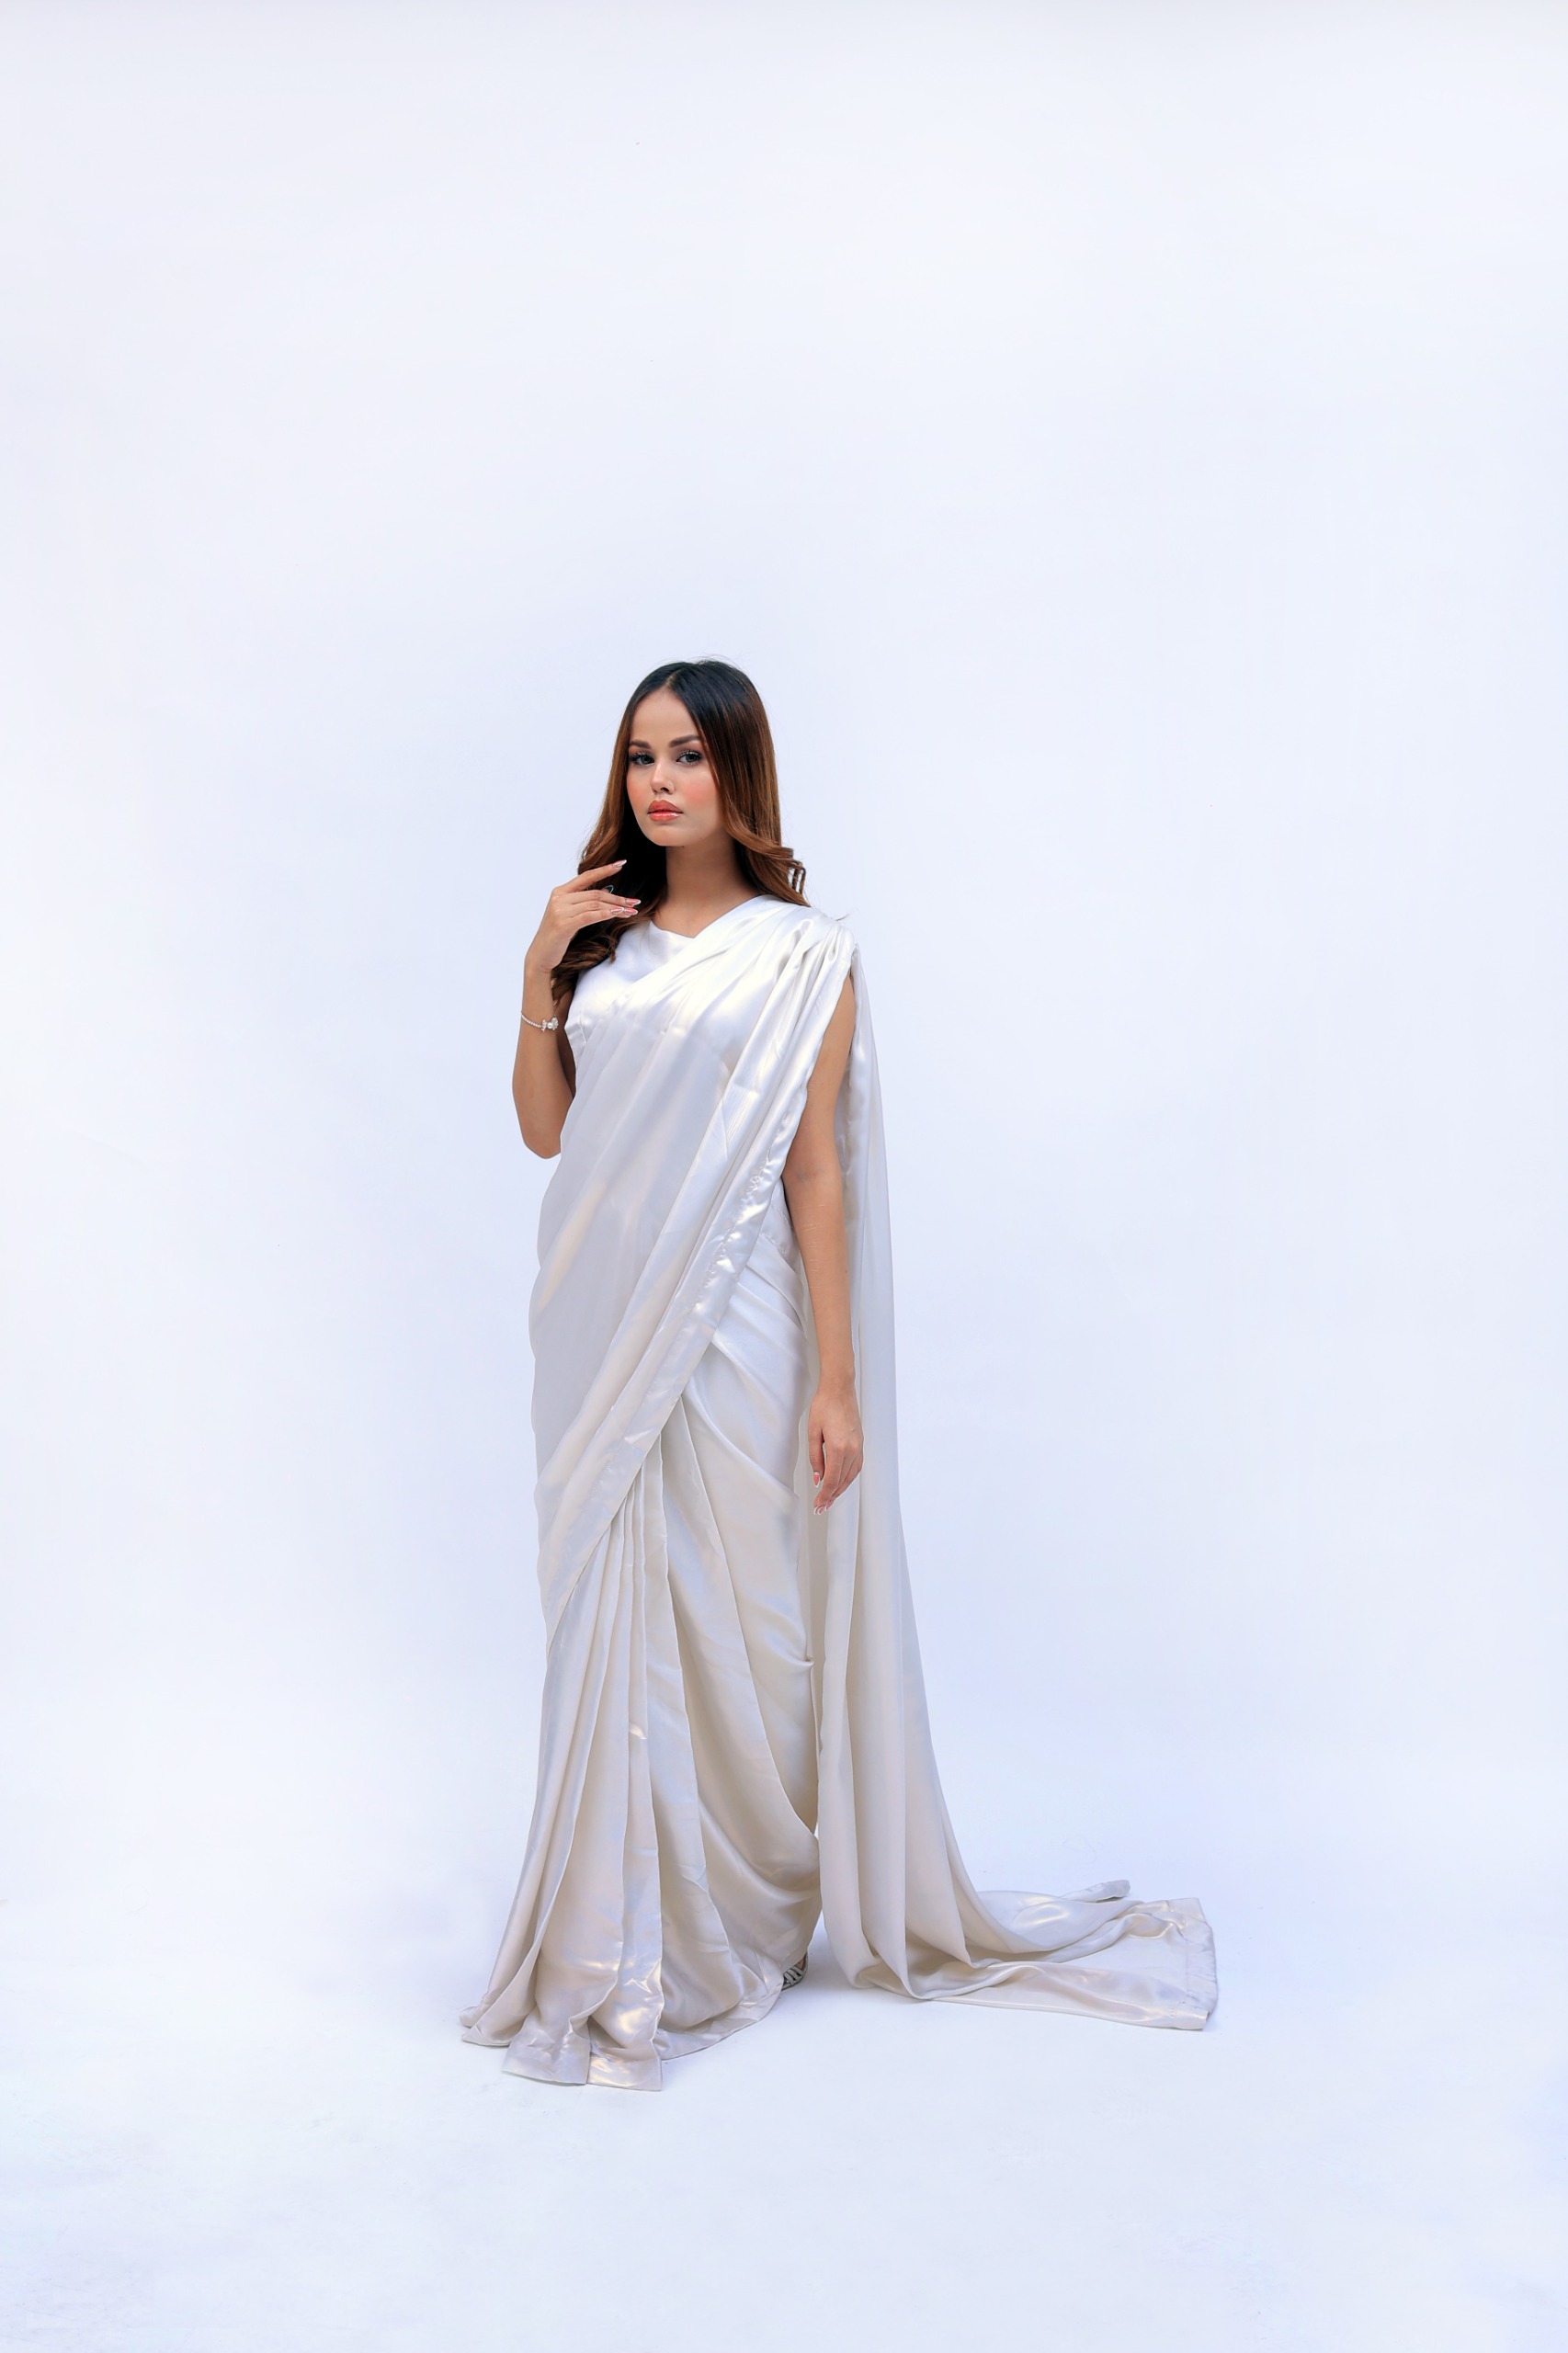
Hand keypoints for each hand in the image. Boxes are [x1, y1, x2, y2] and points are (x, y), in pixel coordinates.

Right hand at [526, 862, 641, 982]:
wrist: (541, 954)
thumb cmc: (558, 935)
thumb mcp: (571, 914)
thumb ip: (585, 902)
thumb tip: (607, 889)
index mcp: (560, 892)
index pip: (586, 876)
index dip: (605, 869)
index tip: (622, 864)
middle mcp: (559, 898)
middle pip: (595, 893)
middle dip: (618, 898)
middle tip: (634, 902)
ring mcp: (560, 911)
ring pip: (594, 904)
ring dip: (616, 908)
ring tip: (631, 911)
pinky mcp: (563, 924)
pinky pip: (589, 916)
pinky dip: (605, 914)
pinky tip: (617, 914)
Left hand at [809, 1380, 863, 1512]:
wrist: (839, 1390)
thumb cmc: (824, 1407)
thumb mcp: (813, 1433)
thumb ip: (815, 1458)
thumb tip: (818, 1478)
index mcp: (839, 1448)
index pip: (832, 1480)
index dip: (824, 1495)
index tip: (817, 1504)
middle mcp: (852, 1450)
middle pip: (842, 1481)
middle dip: (832, 1496)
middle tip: (821, 1507)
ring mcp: (859, 1447)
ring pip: (851, 1476)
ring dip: (840, 1489)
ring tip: (830, 1498)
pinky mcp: (860, 1443)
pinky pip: (856, 1467)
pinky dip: (848, 1478)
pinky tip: (841, 1482)